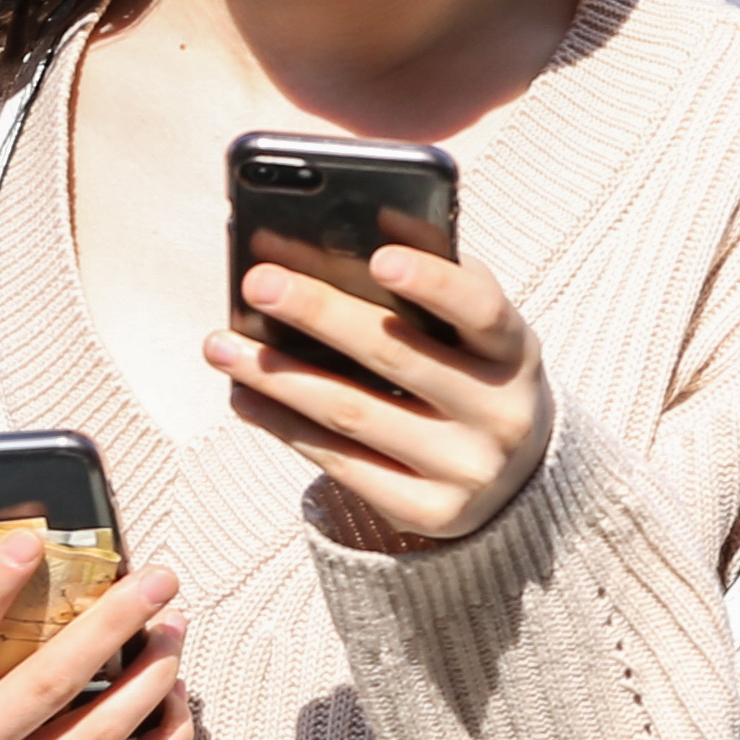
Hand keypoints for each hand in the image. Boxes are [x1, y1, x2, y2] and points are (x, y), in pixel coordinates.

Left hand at [214, 233, 558, 551]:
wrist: (517, 479)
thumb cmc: (474, 374)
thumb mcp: (475, 330)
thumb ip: (435, 282)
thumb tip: (366, 226)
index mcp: (516, 351)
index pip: (481, 310)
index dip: (433, 283)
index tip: (378, 257)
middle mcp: (502, 415)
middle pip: (397, 358)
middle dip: (320, 314)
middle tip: (258, 282)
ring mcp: (466, 471)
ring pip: (354, 415)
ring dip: (278, 375)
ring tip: (222, 345)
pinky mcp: (429, 513)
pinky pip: (341, 465)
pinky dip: (284, 426)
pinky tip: (245, 396)